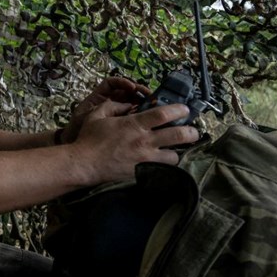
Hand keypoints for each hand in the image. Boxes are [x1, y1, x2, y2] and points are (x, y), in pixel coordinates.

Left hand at [61, 76, 152, 142]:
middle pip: (126, 92)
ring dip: (142, 102)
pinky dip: (140, 115)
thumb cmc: (79, 128)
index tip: (132, 87)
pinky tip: (147, 117)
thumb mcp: (91, 114)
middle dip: (138, 91)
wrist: (77, 146)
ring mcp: (116, 112)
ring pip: (133, 102)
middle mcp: (109, 102)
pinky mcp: (122, 123)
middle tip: (149, 96)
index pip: (112, 83)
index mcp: (99, 97)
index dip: (122, 82)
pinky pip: (133, 116)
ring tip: (152, 105)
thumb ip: (107, 108)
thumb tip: (130, 105)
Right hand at [72, 101, 198, 183]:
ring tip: (175, 149)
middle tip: (193, 131)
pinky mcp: (142, 172)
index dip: (179, 110)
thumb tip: (127, 104)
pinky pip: (163, 170)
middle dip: (191, 132)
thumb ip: (113, 106)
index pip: (165, 114)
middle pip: (179, 135)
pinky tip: (162, 163)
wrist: (84, 164)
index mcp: (134, 124)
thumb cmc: (88, 138)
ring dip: (178, 151)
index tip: (184, 109)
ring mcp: (145, 159)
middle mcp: (144, 141)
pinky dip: (166, 166)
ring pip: (175, 156)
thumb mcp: (97, 115)